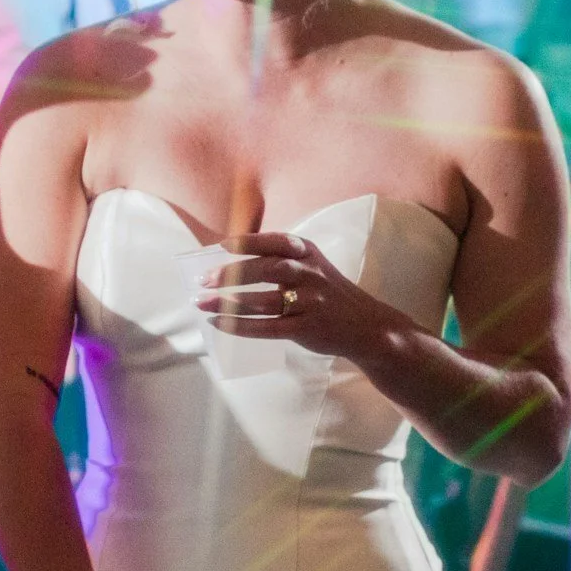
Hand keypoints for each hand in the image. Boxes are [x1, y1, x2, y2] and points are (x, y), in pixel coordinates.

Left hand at [196, 231, 404, 360]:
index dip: (247, 243)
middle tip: (203, 280)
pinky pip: (268, 327)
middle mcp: (310, 273)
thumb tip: (229, 264)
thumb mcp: (313, 267)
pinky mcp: (307, 328)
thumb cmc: (329, 294)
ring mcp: (310, 301)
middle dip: (231, 273)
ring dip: (228, 302)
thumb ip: (281, 261)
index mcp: (308, 253)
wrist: (367, 325)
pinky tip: (220, 324)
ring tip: (202, 303)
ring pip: (263, 301)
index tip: (221, 246)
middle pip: (266, 269)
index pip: (274, 242)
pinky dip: (241, 326)